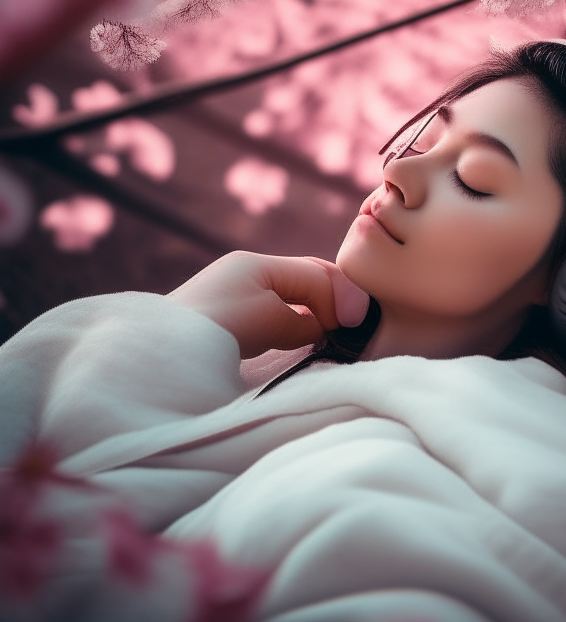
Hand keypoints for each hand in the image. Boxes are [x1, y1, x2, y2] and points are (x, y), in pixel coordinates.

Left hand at [168, 252, 370, 358]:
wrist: (156, 358)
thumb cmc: (215, 330)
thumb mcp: (270, 319)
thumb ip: (305, 319)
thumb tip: (320, 327)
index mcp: (255, 263)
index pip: (316, 273)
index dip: (343, 297)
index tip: (353, 327)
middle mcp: (246, 272)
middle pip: (307, 277)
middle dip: (335, 299)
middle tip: (352, 328)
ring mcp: (236, 295)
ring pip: (294, 297)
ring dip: (317, 314)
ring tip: (332, 337)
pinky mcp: (229, 321)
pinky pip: (277, 314)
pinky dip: (298, 325)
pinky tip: (304, 343)